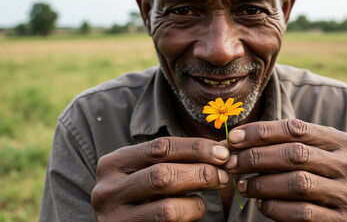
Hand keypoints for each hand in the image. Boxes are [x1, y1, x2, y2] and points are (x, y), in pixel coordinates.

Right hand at [91, 137, 229, 221]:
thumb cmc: (140, 194)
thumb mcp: (147, 172)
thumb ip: (174, 160)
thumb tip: (220, 150)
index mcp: (113, 164)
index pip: (160, 147)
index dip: (195, 148)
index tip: (222, 152)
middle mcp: (108, 191)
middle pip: (163, 175)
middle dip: (201, 173)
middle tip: (224, 174)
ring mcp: (115, 219)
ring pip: (168, 208)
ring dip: (198, 199)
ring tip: (212, 191)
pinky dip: (191, 213)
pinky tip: (195, 207)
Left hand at [224, 119, 346, 221]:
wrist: (336, 221)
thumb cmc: (313, 183)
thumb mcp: (305, 159)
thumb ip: (280, 147)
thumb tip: (233, 140)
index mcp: (341, 142)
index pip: (296, 128)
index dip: (260, 132)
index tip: (232, 139)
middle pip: (295, 153)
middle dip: (256, 157)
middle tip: (230, 164)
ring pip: (297, 182)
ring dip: (261, 183)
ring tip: (242, 186)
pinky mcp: (342, 221)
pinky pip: (301, 212)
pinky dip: (274, 207)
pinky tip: (261, 204)